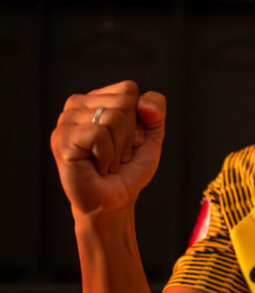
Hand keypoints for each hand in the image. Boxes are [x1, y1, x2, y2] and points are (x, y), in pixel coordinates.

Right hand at [51, 80, 165, 216]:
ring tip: (106, 162)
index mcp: (96, 98)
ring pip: (112, 117)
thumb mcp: (151, 137)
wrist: (113, 202)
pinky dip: (107, 156)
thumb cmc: (129, 169)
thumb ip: (155, 111)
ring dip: (118, 148)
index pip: (129, 90)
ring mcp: (66, 121)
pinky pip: (99, 134)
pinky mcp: (61, 139)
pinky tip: (98, 167)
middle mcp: (77, 105)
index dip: (138, 120)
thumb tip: (144, 104)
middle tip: (116, 155)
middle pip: (123, 103)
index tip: (129, 141)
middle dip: (128, 135)